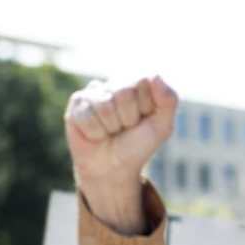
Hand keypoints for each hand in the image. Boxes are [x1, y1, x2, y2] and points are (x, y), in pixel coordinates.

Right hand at [64, 76, 177, 227]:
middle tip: (125, 128)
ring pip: (105, 106)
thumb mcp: (162, 126)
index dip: (145, 106)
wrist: (114, 168)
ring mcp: (94, 91)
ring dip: (111, 127)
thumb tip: (154, 76)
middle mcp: (115, 83)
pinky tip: (96, 134)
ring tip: (111, 131)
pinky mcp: (77, 103)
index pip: (143, 80)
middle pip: (124, 92)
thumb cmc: (138, 145)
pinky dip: (96, 133)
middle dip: (128, 118)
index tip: (143, 119)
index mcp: (137, 83)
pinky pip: (88, 117)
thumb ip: (168, 100)